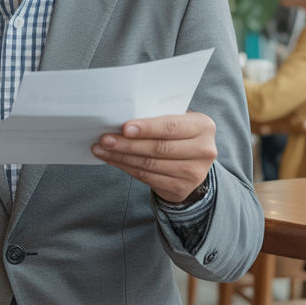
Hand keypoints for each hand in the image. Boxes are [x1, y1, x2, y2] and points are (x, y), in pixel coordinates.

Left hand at [91, 112, 216, 203]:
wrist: (191, 163)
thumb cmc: (177, 133)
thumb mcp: (176, 119)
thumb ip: (157, 116)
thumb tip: (121, 116)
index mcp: (203, 126)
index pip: (171, 127)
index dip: (147, 128)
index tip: (124, 128)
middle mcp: (204, 150)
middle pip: (159, 148)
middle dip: (128, 144)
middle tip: (105, 139)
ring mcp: (194, 173)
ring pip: (150, 164)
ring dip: (121, 156)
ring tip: (101, 149)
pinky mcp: (180, 188)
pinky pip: (147, 177)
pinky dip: (126, 167)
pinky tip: (112, 159)